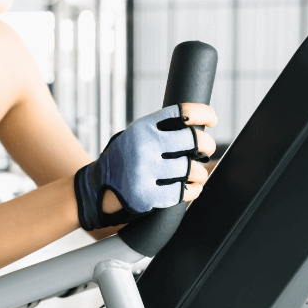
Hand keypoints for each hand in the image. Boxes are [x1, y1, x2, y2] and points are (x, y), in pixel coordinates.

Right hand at [102, 103, 216, 213]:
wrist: (96, 188)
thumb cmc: (125, 160)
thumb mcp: (135, 136)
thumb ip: (161, 130)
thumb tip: (200, 128)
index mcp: (143, 128)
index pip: (182, 112)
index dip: (204, 113)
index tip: (211, 121)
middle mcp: (143, 147)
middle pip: (193, 140)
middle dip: (207, 145)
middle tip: (205, 151)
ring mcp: (144, 172)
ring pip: (191, 169)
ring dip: (200, 173)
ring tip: (196, 174)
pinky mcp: (146, 195)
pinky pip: (183, 192)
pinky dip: (193, 191)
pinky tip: (190, 188)